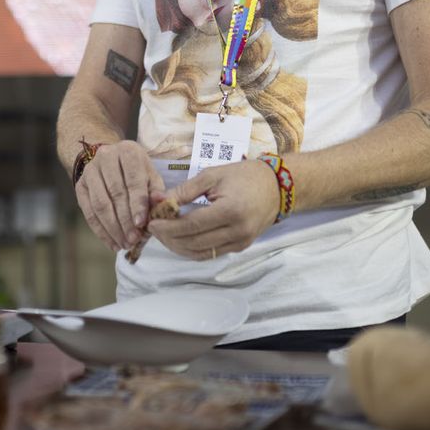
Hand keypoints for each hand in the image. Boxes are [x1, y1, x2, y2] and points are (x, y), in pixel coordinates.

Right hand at [75, 140, 163, 252]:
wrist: (111, 160)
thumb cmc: (137, 171)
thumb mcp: (150, 175)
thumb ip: (156, 190)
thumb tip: (162, 202)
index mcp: (128, 152)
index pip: (133, 181)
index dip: (137, 204)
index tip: (141, 225)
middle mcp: (106, 157)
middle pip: (115, 194)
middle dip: (125, 221)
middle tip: (134, 239)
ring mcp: (90, 171)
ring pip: (100, 204)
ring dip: (113, 228)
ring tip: (124, 244)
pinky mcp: (80, 185)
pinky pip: (88, 212)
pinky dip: (100, 230)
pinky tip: (111, 242)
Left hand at [149, 160, 278, 259]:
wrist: (277, 187)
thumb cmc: (244, 176)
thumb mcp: (212, 175)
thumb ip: (185, 190)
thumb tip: (159, 201)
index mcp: (230, 211)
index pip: (191, 225)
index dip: (168, 227)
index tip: (151, 223)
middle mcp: (237, 232)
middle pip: (194, 243)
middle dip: (169, 238)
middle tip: (153, 228)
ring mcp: (240, 243)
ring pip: (201, 254)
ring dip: (178, 247)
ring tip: (163, 235)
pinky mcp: (241, 247)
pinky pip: (210, 254)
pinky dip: (192, 249)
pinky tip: (180, 239)